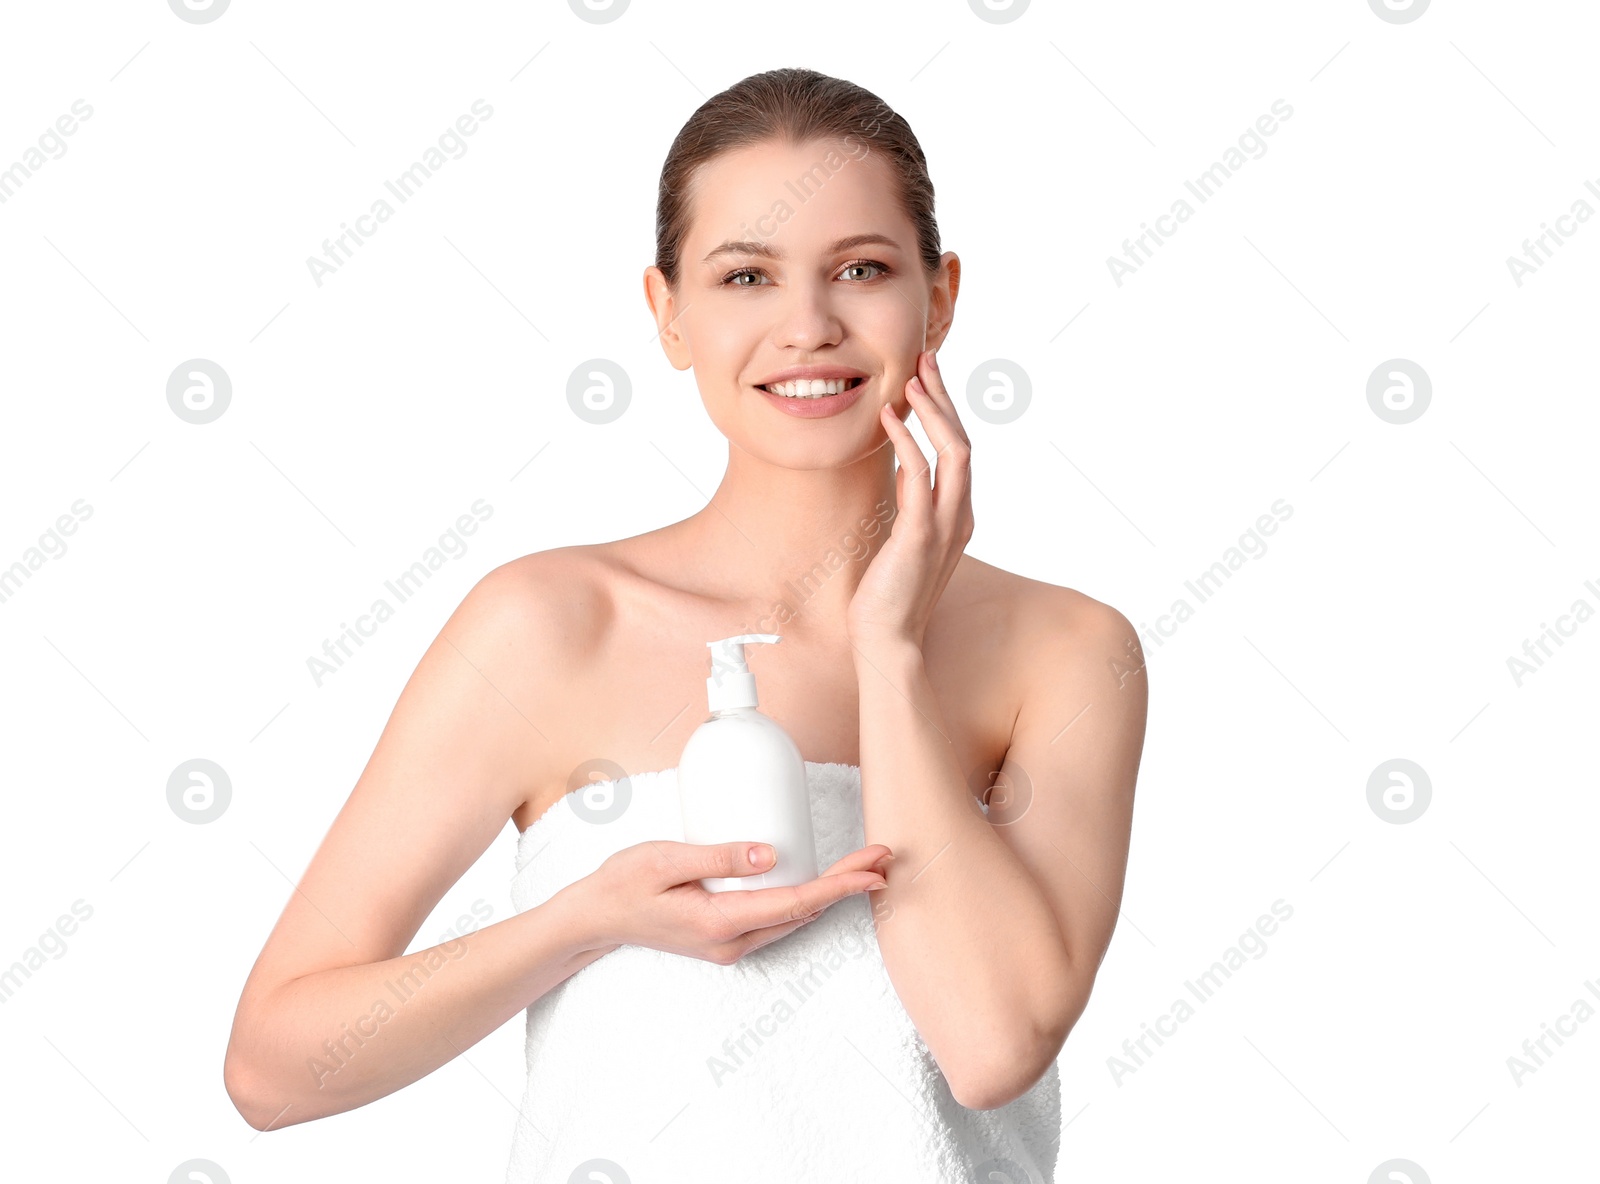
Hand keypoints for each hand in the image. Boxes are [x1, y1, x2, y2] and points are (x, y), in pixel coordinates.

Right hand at [581, 839, 893, 963]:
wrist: (595, 917)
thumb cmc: (624, 883)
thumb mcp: (666, 859)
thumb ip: (719, 856)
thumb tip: (771, 853)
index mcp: (719, 923)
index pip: (793, 902)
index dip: (838, 885)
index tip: (871, 870)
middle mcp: (731, 942)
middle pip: (803, 911)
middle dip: (846, 885)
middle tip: (884, 858)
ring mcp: (729, 945)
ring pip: (793, 918)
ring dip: (830, 891)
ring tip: (864, 866)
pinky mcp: (725, 937)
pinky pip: (776, 919)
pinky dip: (805, 898)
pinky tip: (821, 881)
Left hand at [849, 348, 973, 651]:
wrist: (887, 642)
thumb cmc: (888, 596)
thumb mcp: (903, 540)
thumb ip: (911, 505)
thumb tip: (906, 470)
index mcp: (958, 516)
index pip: (960, 451)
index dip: (946, 411)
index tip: (927, 378)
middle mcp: (961, 516)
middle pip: (964, 441)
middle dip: (945, 396)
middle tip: (926, 358)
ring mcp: (945, 526)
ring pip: (954, 451)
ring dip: (934, 409)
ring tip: (912, 377)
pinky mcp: (920, 536)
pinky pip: (920, 476)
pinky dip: (907, 441)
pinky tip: (889, 417)